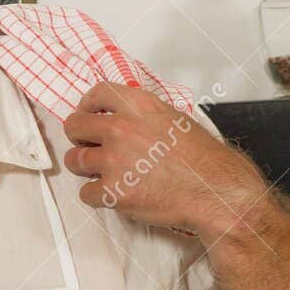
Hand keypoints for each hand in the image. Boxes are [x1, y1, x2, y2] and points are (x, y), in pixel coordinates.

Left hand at [62, 82, 268, 240]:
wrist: (215, 192)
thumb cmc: (204, 160)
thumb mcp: (176, 120)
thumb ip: (144, 115)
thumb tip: (124, 117)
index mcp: (139, 106)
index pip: (97, 93)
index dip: (87, 105)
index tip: (87, 113)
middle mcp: (121, 129)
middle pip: (74, 126)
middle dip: (79, 137)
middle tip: (90, 146)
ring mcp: (114, 161)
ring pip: (74, 160)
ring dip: (85, 167)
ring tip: (105, 172)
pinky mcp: (112, 191)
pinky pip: (85, 193)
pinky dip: (97, 196)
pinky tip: (115, 193)